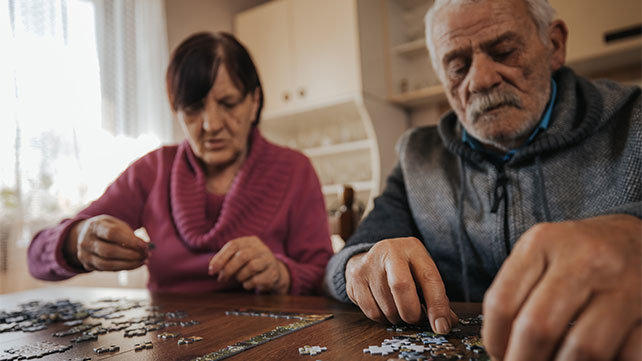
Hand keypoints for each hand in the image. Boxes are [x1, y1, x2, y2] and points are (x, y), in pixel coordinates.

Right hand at [64, 215, 148, 270]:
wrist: (86, 235)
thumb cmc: (107, 228)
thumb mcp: (116, 224)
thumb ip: (129, 234)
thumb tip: (144, 247)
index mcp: (94, 226)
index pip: (112, 233)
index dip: (130, 241)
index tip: (144, 245)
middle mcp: (86, 241)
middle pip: (109, 251)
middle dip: (131, 255)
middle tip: (146, 254)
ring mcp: (85, 255)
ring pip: (107, 264)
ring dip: (129, 264)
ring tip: (143, 261)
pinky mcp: (88, 265)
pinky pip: (107, 269)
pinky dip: (124, 268)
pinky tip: (135, 264)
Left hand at [208, 236, 289, 293]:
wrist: (274, 273)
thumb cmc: (251, 264)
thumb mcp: (239, 258)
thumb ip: (226, 260)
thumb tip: (213, 269)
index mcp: (251, 241)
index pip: (233, 245)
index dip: (220, 257)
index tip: (211, 270)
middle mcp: (261, 248)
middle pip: (242, 255)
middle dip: (229, 269)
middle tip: (222, 279)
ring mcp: (269, 260)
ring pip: (251, 267)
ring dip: (239, 276)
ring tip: (239, 279)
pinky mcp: (272, 273)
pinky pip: (257, 279)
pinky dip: (248, 284)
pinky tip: (247, 284)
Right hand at [345, 237, 457, 331]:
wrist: (372, 257)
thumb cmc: (404, 269)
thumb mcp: (422, 274)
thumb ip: (435, 297)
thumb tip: (445, 323)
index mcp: (412, 248)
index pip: (428, 278)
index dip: (437, 305)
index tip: (441, 327)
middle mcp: (389, 251)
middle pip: (401, 287)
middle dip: (412, 312)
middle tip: (415, 319)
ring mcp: (368, 264)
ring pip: (386, 305)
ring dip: (397, 317)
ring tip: (399, 309)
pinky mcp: (354, 278)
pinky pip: (371, 311)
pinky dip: (382, 318)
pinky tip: (384, 307)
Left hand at [482, 214, 641, 360]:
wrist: (635, 237)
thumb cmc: (577, 252)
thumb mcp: (540, 254)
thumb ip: (516, 291)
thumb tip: (500, 345)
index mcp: (543, 243)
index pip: (503, 302)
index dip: (494, 339)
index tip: (497, 353)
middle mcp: (583, 259)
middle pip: (539, 327)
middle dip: (523, 360)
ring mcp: (622, 283)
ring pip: (583, 347)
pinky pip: (626, 354)